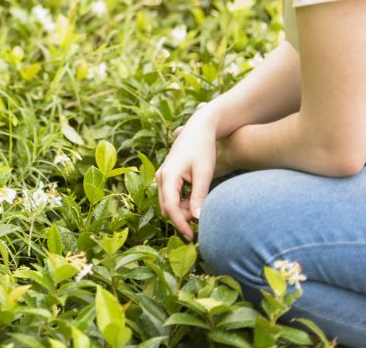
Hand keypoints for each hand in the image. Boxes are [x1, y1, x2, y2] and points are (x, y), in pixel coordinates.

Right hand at [156, 107, 216, 240]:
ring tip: (201, 211)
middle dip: (181, 218)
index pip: (170, 207)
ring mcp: (163, 175)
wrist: (200, 128)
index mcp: (168, 176)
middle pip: (167, 207)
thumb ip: (199, 196)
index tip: (192, 237)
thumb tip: (198, 219)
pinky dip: (182, 203)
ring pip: (168, 202)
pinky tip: (197, 202)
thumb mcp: (203, 174)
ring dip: (182, 211)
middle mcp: (161, 176)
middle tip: (201, 224)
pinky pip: (172, 195)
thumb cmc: (203, 148)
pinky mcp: (168, 175)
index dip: (180, 224)